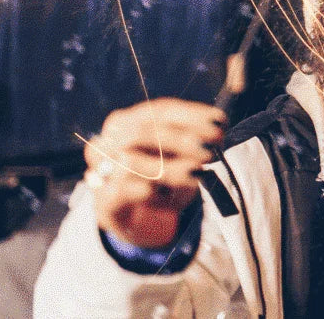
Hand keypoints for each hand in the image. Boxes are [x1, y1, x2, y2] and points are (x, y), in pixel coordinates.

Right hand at [84, 99, 225, 247]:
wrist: (131, 214)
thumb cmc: (159, 176)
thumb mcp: (177, 155)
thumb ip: (193, 141)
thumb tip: (217, 132)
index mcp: (129, 120)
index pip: (161, 110)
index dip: (192, 115)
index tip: (220, 122)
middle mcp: (110, 140)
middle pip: (143, 132)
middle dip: (182, 139)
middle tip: (211, 150)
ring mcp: (102, 169)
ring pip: (131, 162)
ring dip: (169, 167)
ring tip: (197, 173)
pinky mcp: (103, 200)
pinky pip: (121, 190)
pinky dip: (144, 190)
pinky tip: (164, 193)